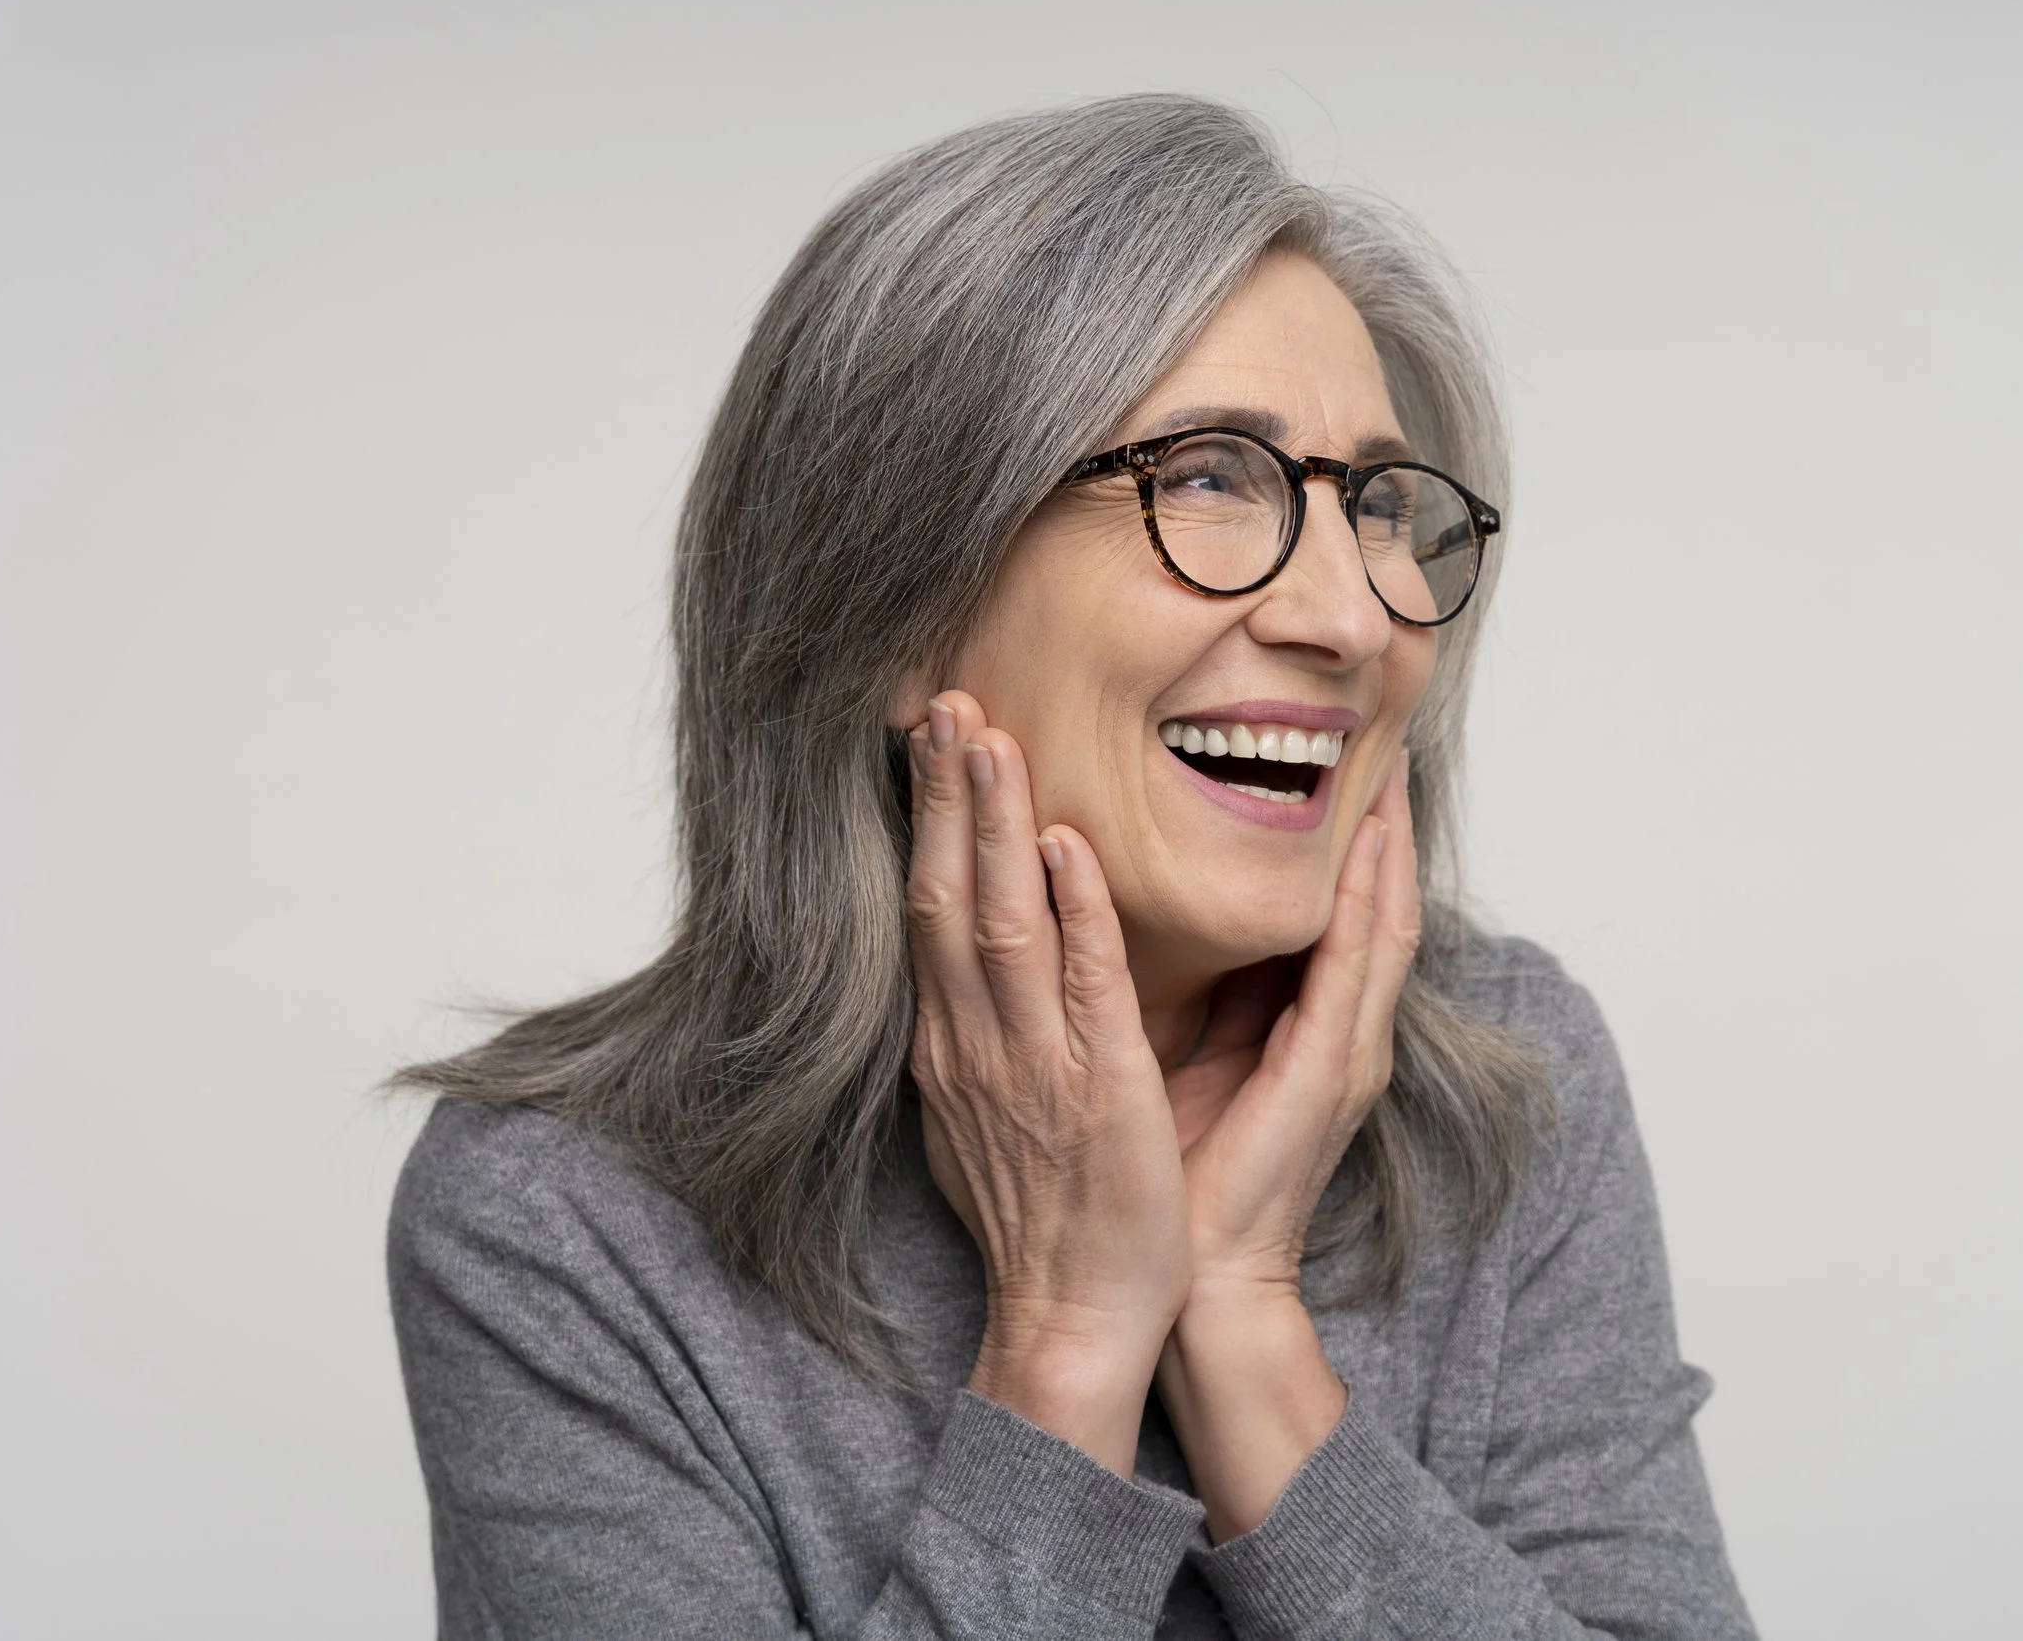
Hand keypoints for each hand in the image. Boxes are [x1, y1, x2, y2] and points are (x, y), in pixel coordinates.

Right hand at [904, 692, 1189, 1473]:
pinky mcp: (1096, 1088)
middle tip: (944, 701)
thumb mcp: (990, 1113)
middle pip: (944, 895)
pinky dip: (1070, 909)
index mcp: (955, 1046)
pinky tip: (1061, 843)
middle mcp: (975, 1045)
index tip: (929, 743)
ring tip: (987, 735)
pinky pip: (1079, 983)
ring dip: (990, 824)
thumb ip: (985, 1034)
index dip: (926, 822)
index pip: (929, 910)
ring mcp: (1030, 1064)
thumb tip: (978, 970)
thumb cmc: (1048, 1221)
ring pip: (997, 920)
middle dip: (943, 796)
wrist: (1072, 1321)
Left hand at [1171, 752, 1420, 1302]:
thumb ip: (1207, 997)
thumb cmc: (1183, 1180)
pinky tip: (1363, 853)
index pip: (1342, 912)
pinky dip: (1362, 908)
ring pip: (1382, 926)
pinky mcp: (1328, 1078)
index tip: (1341, 762)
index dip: (1350, 840)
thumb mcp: (1191, 1062)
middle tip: (1383, 737)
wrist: (1190, 1282)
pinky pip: (1353, 974)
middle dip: (1385, 824)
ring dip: (1386, 847)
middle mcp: (1342, 1036)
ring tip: (1387, 772)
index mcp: (1308, 1031)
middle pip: (1377, 904)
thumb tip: (1177, 920)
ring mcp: (1345, 1056)